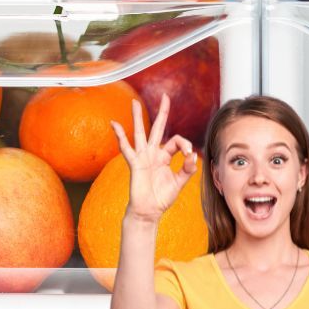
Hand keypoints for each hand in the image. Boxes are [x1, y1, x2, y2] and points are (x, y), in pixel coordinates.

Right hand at [110, 93, 197, 223]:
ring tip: (134, 103)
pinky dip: (120, 136)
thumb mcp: (179, 182)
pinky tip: (114, 124)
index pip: (176, 142)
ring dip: (138, 118)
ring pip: (140, 133)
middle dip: (162, 113)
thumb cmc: (162, 198)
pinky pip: (126, 148)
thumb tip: (193, 156)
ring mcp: (142, 157)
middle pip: (157, 129)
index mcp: (164, 156)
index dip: (185, 145)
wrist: (148, 211)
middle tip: (165, 97)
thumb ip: (187, 169)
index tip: (189, 154)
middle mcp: (153, 153)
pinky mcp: (134, 163)